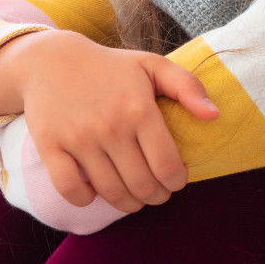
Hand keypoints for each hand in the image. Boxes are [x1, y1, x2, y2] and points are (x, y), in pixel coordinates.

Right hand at [15, 30, 219, 212]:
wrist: (50, 60)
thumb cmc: (110, 67)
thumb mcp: (152, 65)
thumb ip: (188, 87)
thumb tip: (215, 116)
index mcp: (139, 109)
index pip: (168, 167)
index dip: (177, 182)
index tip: (176, 178)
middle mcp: (110, 127)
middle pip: (143, 186)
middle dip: (157, 196)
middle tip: (158, 191)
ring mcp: (79, 139)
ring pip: (111, 193)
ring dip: (129, 203)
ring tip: (135, 196)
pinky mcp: (51, 147)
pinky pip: (72, 191)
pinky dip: (86, 199)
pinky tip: (96, 190)